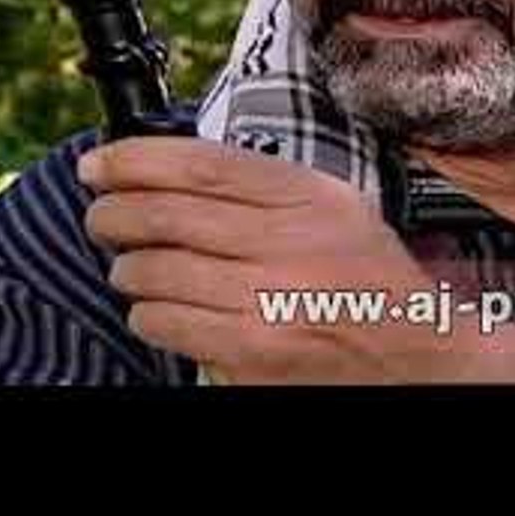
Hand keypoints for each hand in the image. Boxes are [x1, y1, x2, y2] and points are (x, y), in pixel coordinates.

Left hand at [79, 136, 459, 383]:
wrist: (414, 355)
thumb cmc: (371, 279)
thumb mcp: (337, 207)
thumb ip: (268, 184)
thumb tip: (174, 168)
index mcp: (309, 198)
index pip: (200, 165)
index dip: (134, 160)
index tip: (100, 163)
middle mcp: (287, 245)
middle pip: (164, 215)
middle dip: (112, 213)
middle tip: (101, 214)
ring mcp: (264, 302)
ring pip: (152, 272)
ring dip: (127, 267)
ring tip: (131, 265)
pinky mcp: (248, 353)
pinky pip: (163, 322)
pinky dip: (147, 313)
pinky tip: (158, 306)